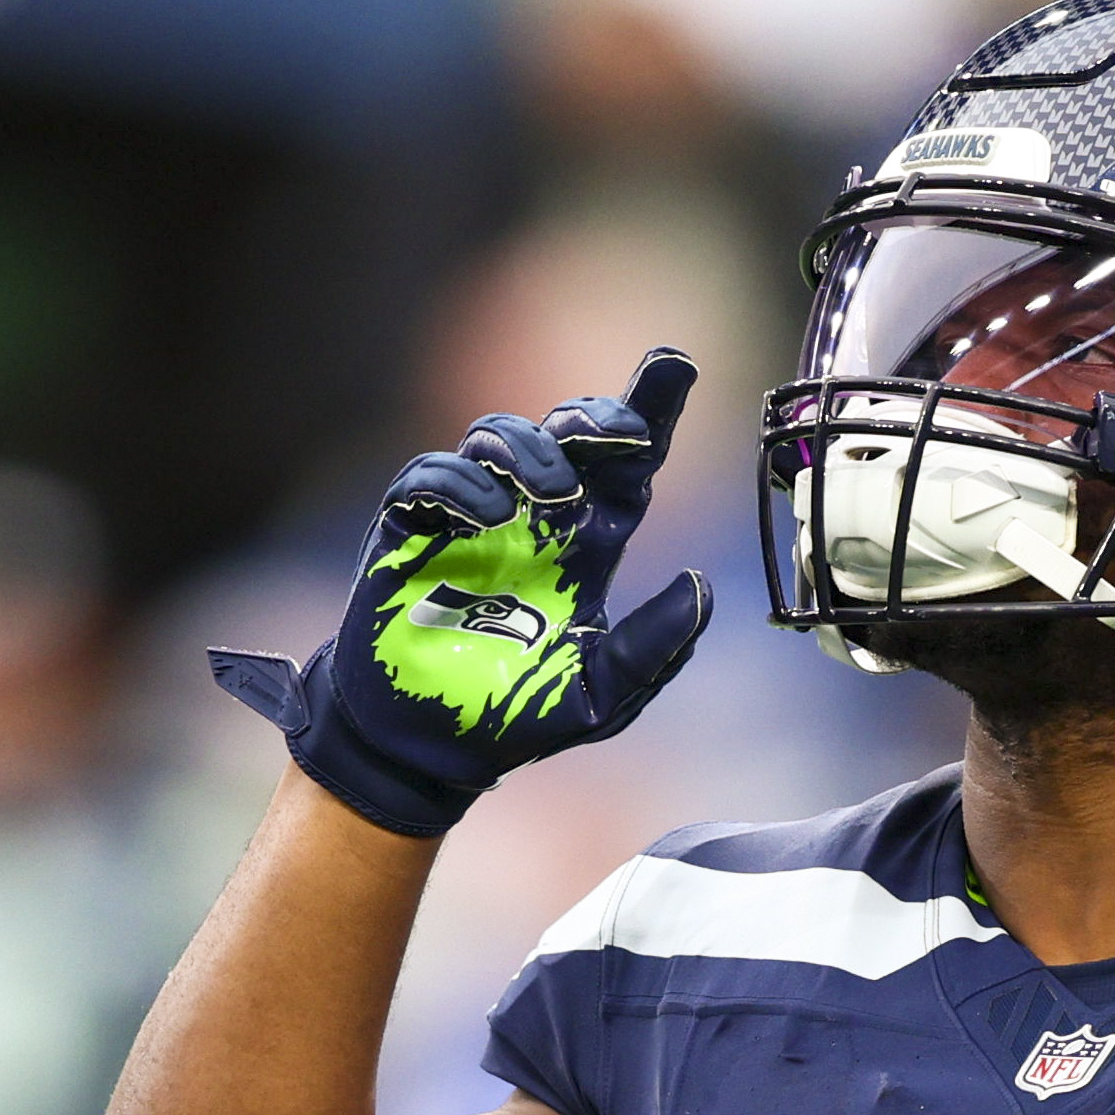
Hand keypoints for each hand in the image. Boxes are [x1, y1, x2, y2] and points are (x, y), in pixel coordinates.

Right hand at [206, 348, 716, 838]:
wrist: (426, 750)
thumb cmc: (514, 718)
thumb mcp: (603, 696)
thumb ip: (654, 646)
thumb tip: (702, 588)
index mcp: (586, 545)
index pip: (627, 462)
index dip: (651, 408)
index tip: (676, 365)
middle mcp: (534, 517)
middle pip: (567, 428)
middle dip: (593, 414)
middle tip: (613, 436)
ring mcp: (472, 517)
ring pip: (498, 434)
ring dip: (530, 450)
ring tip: (548, 496)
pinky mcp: (412, 529)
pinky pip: (430, 474)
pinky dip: (459, 482)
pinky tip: (487, 516)